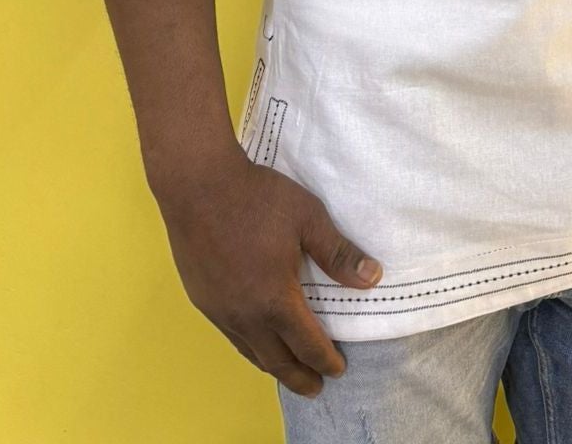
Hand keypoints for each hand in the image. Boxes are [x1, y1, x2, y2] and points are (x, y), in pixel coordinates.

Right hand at [152, 145, 383, 399]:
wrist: (198, 185)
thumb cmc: (257, 197)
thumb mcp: (308, 218)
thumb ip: (338, 253)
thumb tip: (373, 278)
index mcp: (275, 299)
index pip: (306, 344)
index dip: (325, 361)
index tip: (339, 370)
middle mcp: (245, 315)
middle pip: (277, 360)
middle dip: (300, 377)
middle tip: (316, 387)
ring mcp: (220, 310)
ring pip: (251, 352)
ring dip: (274, 366)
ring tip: (289, 372)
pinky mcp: (202, 299)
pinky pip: (232, 336)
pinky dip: (251, 347)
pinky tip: (256, 341)